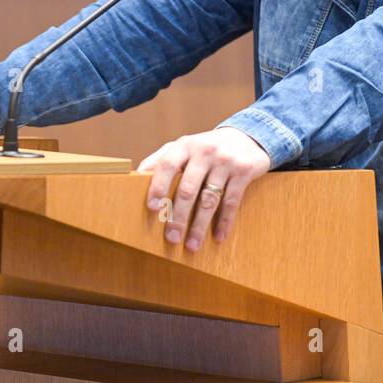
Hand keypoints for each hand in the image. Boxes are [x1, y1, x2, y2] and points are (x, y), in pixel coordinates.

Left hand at [137, 127, 271, 251]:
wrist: (247, 137)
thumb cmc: (206, 148)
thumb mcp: (184, 147)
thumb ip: (161, 159)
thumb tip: (135, 176)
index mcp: (185, 145)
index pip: (168, 165)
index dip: (158, 186)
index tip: (152, 207)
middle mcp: (204, 151)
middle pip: (188, 188)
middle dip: (179, 216)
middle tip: (171, 238)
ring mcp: (225, 161)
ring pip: (209, 199)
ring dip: (199, 226)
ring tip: (192, 245)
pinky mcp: (244, 171)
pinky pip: (232, 201)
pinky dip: (224, 221)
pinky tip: (218, 236)